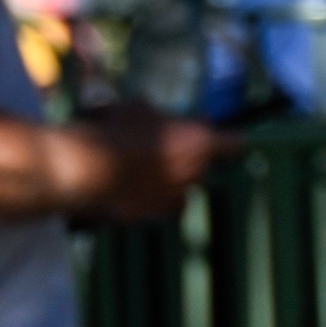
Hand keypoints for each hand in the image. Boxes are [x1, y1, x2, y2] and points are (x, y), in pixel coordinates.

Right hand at [71, 104, 237, 222]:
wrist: (88, 169)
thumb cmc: (117, 130)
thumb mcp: (139, 108)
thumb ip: (160, 116)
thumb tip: (162, 118)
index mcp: (200, 141)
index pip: (236, 143)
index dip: (229, 141)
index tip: (223, 140)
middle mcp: (195, 174)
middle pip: (203, 167)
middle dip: (189, 160)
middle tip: (164, 150)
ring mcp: (176, 199)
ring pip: (183, 190)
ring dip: (172, 183)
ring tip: (146, 173)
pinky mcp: (155, 217)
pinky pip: (161, 208)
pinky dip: (153, 202)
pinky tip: (135, 192)